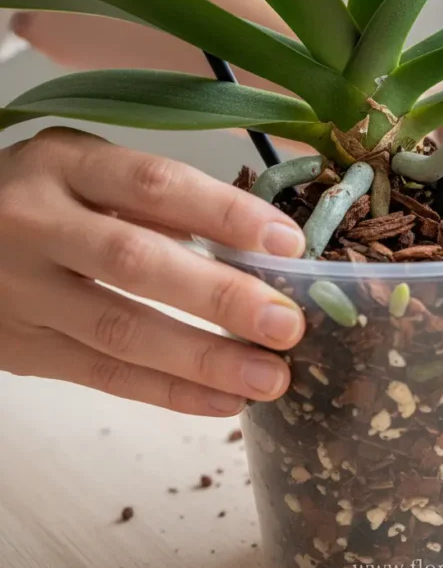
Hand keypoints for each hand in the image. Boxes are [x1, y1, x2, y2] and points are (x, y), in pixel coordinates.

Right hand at [0, 127, 307, 415]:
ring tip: (270, 379)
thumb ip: (161, 205)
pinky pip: (102, 375)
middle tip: (287, 325)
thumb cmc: (43, 201)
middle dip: (220, 297)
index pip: (155, 185)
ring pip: (118, 330)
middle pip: (136, 262)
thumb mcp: (88, 174)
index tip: (289, 245)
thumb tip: (262, 248)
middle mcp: (35, 222)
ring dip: (203, 359)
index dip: (226, 214)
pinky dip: (169, 392)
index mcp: (66, 165)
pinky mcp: (18, 348)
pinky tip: (225, 402)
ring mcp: (20, 290)